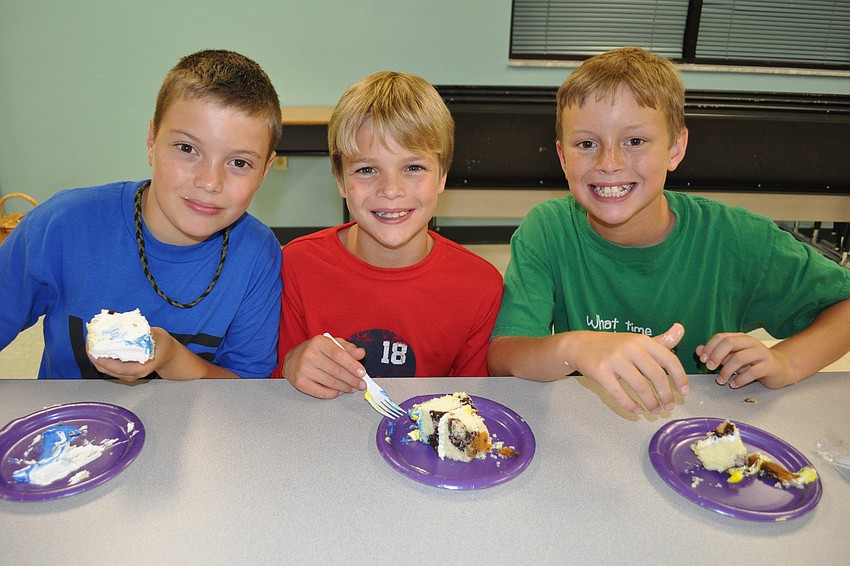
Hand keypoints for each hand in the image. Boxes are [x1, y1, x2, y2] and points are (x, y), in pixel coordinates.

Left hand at [87, 326, 168, 380]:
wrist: (167, 354)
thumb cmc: (163, 347)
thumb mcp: (158, 337)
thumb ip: (146, 333)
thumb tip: (131, 327)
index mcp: (141, 369)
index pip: (119, 369)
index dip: (106, 361)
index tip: (96, 352)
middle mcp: (131, 374)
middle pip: (107, 369)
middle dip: (95, 356)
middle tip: (90, 341)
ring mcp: (125, 372)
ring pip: (104, 368)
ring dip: (95, 355)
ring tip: (91, 341)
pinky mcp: (121, 368)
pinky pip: (107, 364)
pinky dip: (100, 355)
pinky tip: (97, 345)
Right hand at [282, 334, 367, 398]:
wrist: (291, 360)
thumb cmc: (314, 351)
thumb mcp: (331, 343)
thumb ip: (347, 347)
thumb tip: (361, 353)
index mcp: (318, 342)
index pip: (338, 354)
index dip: (352, 365)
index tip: (362, 372)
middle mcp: (309, 355)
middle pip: (336, 370)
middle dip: (352, 379)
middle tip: (361, 384)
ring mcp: (303, 370)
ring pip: (330, 382)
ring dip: (345, 387)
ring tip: (353, 388)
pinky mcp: (300, 382)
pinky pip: (321, 392)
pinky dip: (333, 393)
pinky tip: (340, 391)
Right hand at [568, 323, 688, 415]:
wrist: (580, 345)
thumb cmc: (613, 346)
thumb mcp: (637, 340)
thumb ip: (660, 340)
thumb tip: (681, 328)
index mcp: (642, 340)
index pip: (668, 359)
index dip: (680, 377)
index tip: (684, 392)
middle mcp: (630, 348)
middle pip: (656, 375)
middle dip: (666, 395)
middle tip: (669, 407)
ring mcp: (614, 360)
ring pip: (640, 386)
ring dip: (650, 403)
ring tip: (655, 411)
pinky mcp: (600, 372)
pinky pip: (619, 393)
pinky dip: (630, 406)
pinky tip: (636, 411)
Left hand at [697, 332, 791, 388]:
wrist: (780, 368)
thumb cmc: (753, 362)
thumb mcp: (733, 356)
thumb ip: (716, 353)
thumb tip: (698, 350)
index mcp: (740, 338)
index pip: (721, 337)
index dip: (709, 347)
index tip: (702, 359)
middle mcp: (751, 343)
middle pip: (730, 343)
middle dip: (716, 355)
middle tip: (710, 367)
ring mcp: (761, 353)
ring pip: (740, 358)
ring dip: (727, 370)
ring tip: (721, 380)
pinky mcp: (770, 366)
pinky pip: (753, 372)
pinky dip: (741, 379)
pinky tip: (734, 384)